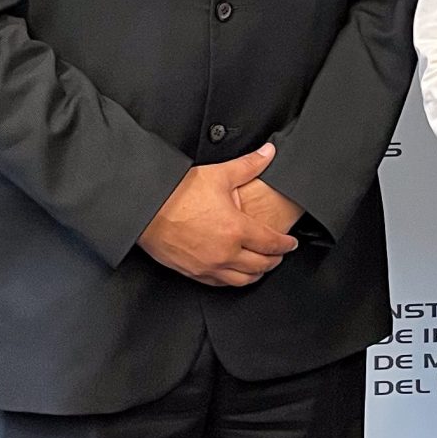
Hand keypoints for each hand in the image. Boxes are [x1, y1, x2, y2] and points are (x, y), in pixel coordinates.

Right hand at [138, 144, 298, 286]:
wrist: (145, 209)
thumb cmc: (177, 193)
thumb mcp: (219, 175)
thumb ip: (249, 165)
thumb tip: (268, 153)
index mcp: (236, 229)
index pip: (271, 243)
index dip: (285, 244)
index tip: (291, 243)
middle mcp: (225, 253)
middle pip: (261, 265)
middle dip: (274, 259)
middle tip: (279, 254)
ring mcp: (209, 266)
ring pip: (242, 279)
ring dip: (256, 274)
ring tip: (262, 267)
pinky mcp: (193, 272)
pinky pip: (220, 283)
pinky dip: (233, 280)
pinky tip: (234, 274)